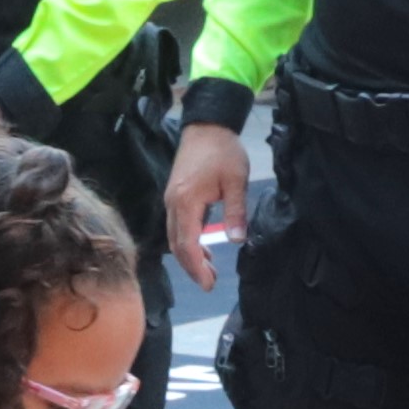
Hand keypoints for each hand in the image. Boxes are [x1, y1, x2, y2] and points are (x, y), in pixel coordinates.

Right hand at [160, 121, 249, 288]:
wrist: (207, 125)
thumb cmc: (223, 151)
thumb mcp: (235, 181)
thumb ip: (236, 212)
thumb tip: (237, 240)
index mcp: (186, 201)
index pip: (187, 243)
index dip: (196, 267)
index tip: (209, 283)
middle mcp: (173, 204)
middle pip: (176, 244)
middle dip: (191, 267)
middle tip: (210, 283)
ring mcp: (171, 200)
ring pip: (175, 236)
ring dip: (189, 255)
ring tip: (209, 270)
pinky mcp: (175, 196)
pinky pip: (178, 226)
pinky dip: (189, 241)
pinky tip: (204, 248)